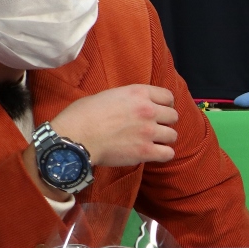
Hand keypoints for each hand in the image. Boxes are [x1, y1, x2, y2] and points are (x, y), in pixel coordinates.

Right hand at [49, 85, 178, 166]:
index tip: (160, 110)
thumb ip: (126, 99)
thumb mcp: (107, 95)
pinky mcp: (145, 151)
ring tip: (154, 142)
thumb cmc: (83, 115)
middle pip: (173, 116)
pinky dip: (163, 154)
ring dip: (164, 139)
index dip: (166, 104)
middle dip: (165, 122)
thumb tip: (130, 107)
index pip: (168, 96)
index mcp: (138, 93)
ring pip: (172, 135)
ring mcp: (149, 131)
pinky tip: (155, 154)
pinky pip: (168, 154)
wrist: (76, 137)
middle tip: (155, 128)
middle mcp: (148, 110)